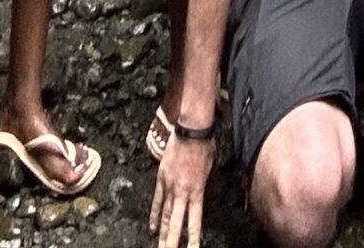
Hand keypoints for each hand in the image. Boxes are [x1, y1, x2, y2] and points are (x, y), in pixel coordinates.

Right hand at [151, 133, 214, 247]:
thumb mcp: (211, 169)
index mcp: (197, 191)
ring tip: (160, 247)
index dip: (193, 239)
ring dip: (162, 233)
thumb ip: (203, 188)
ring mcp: (169, 185)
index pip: (194, 222)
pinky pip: (157, 200)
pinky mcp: (161, 177)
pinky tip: (153, 228)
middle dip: (172, 242)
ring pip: (164, 215)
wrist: (192, 128)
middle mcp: (182, 191)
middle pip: (175, 223)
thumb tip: (199, 200)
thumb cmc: (205, 146)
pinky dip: (154, 215)